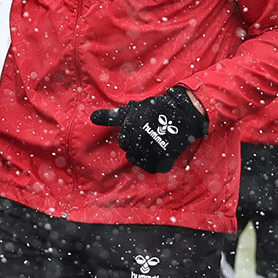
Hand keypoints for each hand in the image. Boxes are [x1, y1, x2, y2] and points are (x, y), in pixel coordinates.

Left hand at [90, 86, 208, 172]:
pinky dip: (156, 163)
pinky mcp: (165, 156)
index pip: (124, 142)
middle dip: (138, 146)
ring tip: (154, 145)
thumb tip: (91, 117)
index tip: (142, 130)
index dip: (132, 137)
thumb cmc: (156, 109)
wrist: (185, 111)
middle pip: (131, 153)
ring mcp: (152, 148)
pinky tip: (160, 154)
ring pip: (141, 162)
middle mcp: (139, 140)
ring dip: (146, 156)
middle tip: (150, 136)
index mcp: (130, 129)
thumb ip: (111, 117)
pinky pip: (154, 167)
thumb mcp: (132, 110)